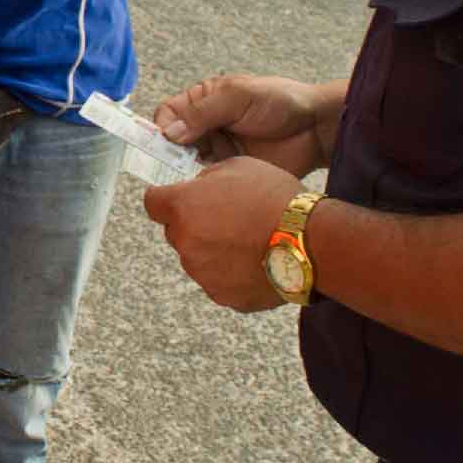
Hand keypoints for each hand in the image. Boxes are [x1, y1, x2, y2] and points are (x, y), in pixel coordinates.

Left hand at [141, 158, 303, 311]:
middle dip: (193, 225)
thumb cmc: (276, 199)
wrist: (309, 241)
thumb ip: (208, 177)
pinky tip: (255, 260)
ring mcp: (202, 273)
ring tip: (248, 240)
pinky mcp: (222, 295)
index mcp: (183, 207)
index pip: (152, 203)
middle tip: (226, 218)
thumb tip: (199, 186)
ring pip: (197, 258)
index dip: (165, 199)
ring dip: (212, 250)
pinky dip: (230, 273)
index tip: (177, 199)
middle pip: (176, 232)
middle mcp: (185, 242)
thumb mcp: (238, 167)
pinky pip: (218, 281)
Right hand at [153, 74, 329, 176]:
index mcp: (204, 100)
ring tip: (190, 179)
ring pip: (185, 164)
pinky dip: (201, 185)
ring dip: (183, 172)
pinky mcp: (229, 172)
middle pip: (172, 142)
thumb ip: (203, 112)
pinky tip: (204, 189)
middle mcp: (206, 126)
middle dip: (168, 155)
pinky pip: (206, 180)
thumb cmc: (281, 103)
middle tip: (173, 167)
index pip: (167, 114)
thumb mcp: (239, 97)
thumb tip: (168, 133)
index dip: (161, 129)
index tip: (164, 144)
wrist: (316, 130)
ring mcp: (217, 150)